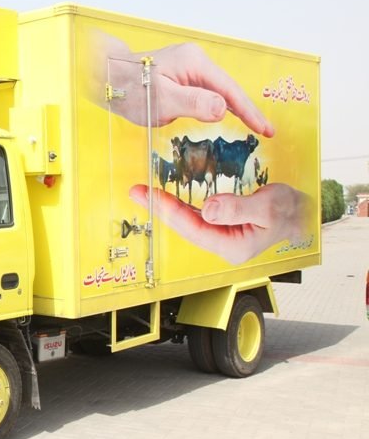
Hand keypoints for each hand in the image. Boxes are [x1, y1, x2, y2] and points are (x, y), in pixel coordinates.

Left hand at [95, 34, 273, 136]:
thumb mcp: (161, 100)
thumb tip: (224, 108)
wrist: (105, 76)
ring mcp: (188, 66)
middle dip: (246, 110)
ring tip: (253, 126)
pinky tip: (226, 116)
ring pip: (217, 90)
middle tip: (265, 131)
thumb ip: (193, 103)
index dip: (249, 111)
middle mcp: (195, 60)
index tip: (265, 129)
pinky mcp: (180, 75)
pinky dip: (216, 105)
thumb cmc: (129, 89)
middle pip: (228, 88)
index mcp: (195, 63)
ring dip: (234, 108)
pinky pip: (204, 92)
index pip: (230, 90)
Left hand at [130, 183, 309, 264]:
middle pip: (184, 227)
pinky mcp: (220, 226)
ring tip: (144, 193)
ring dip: (166, 207)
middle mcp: (223, 244)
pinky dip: (179, 205)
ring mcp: (221, 236)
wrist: (303, 213)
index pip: (193, 228)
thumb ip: (238, 208)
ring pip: (187, 222)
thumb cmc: (290, 211)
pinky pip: (194, 216)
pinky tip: (165, 197)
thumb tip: (208, 208)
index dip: (170, 211)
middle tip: (136, 192)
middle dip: (159, 208)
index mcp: (232, 246)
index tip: (150, 195)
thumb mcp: (268, 207)